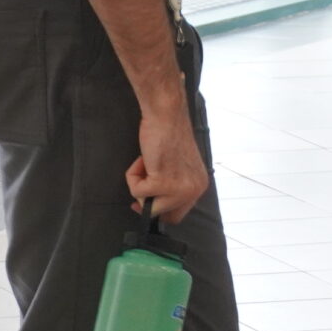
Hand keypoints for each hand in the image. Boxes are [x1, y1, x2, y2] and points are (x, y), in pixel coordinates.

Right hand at [126, 108, 211, 224]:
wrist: (166, 116)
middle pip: (162, 214)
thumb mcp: (180, 166)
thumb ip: (174, 185)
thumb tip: (154, 204)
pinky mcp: (162, 182)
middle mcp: (193, 191)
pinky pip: (136, 191)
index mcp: (199, 186)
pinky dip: (132, 175)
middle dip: (146, 201)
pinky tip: (142, 159)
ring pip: (146, 205)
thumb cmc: (170, 134)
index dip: (159, 210)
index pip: (178, 214)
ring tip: (145, 163)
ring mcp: (179, 189)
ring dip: (138, 184)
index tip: (146, 204)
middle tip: (138, 183)